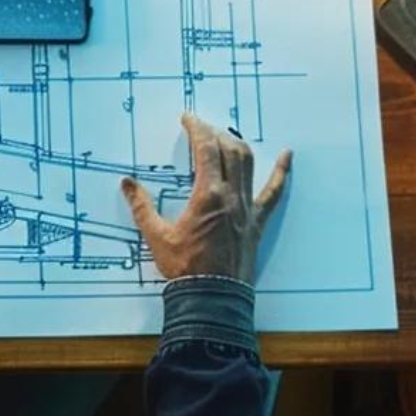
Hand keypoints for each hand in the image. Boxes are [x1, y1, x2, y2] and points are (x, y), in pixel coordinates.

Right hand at [121, 114, 290, 283]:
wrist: (212, 297)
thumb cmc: (185, 268)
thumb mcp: (156, 235)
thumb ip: (141, 206)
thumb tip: (128, 184)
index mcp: (207, 195)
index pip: (206, 149)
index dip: (197, 128)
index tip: (188, 118)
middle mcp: (231, 196)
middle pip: (229, 150)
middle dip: (214, 132)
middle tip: (201, 127)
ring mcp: (247, 208)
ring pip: (248, 164)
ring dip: (237, 144)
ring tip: (226, 135)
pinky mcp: (256, 222)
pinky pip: (273, 193)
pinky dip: (282, 172)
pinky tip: (287, 157)